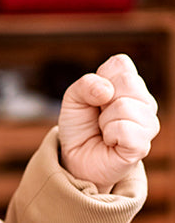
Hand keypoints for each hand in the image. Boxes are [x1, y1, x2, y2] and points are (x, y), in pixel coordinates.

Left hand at [58, 54, 158, 190]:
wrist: (76, 159)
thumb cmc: (80, 126)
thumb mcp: (73, 99)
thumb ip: (85, 85)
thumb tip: (106, 90)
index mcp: (130, 84)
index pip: (121, 64)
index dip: (100, 78)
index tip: (95, 97)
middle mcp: (145, 101)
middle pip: (127, 81)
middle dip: (102, 100)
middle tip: (99, 115)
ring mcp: (148, 124)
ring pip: (125, 106)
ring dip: (104, 120)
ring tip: (104, 130)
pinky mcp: (143, 145)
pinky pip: (126, 129)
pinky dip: (110, 135)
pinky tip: (110, 141)